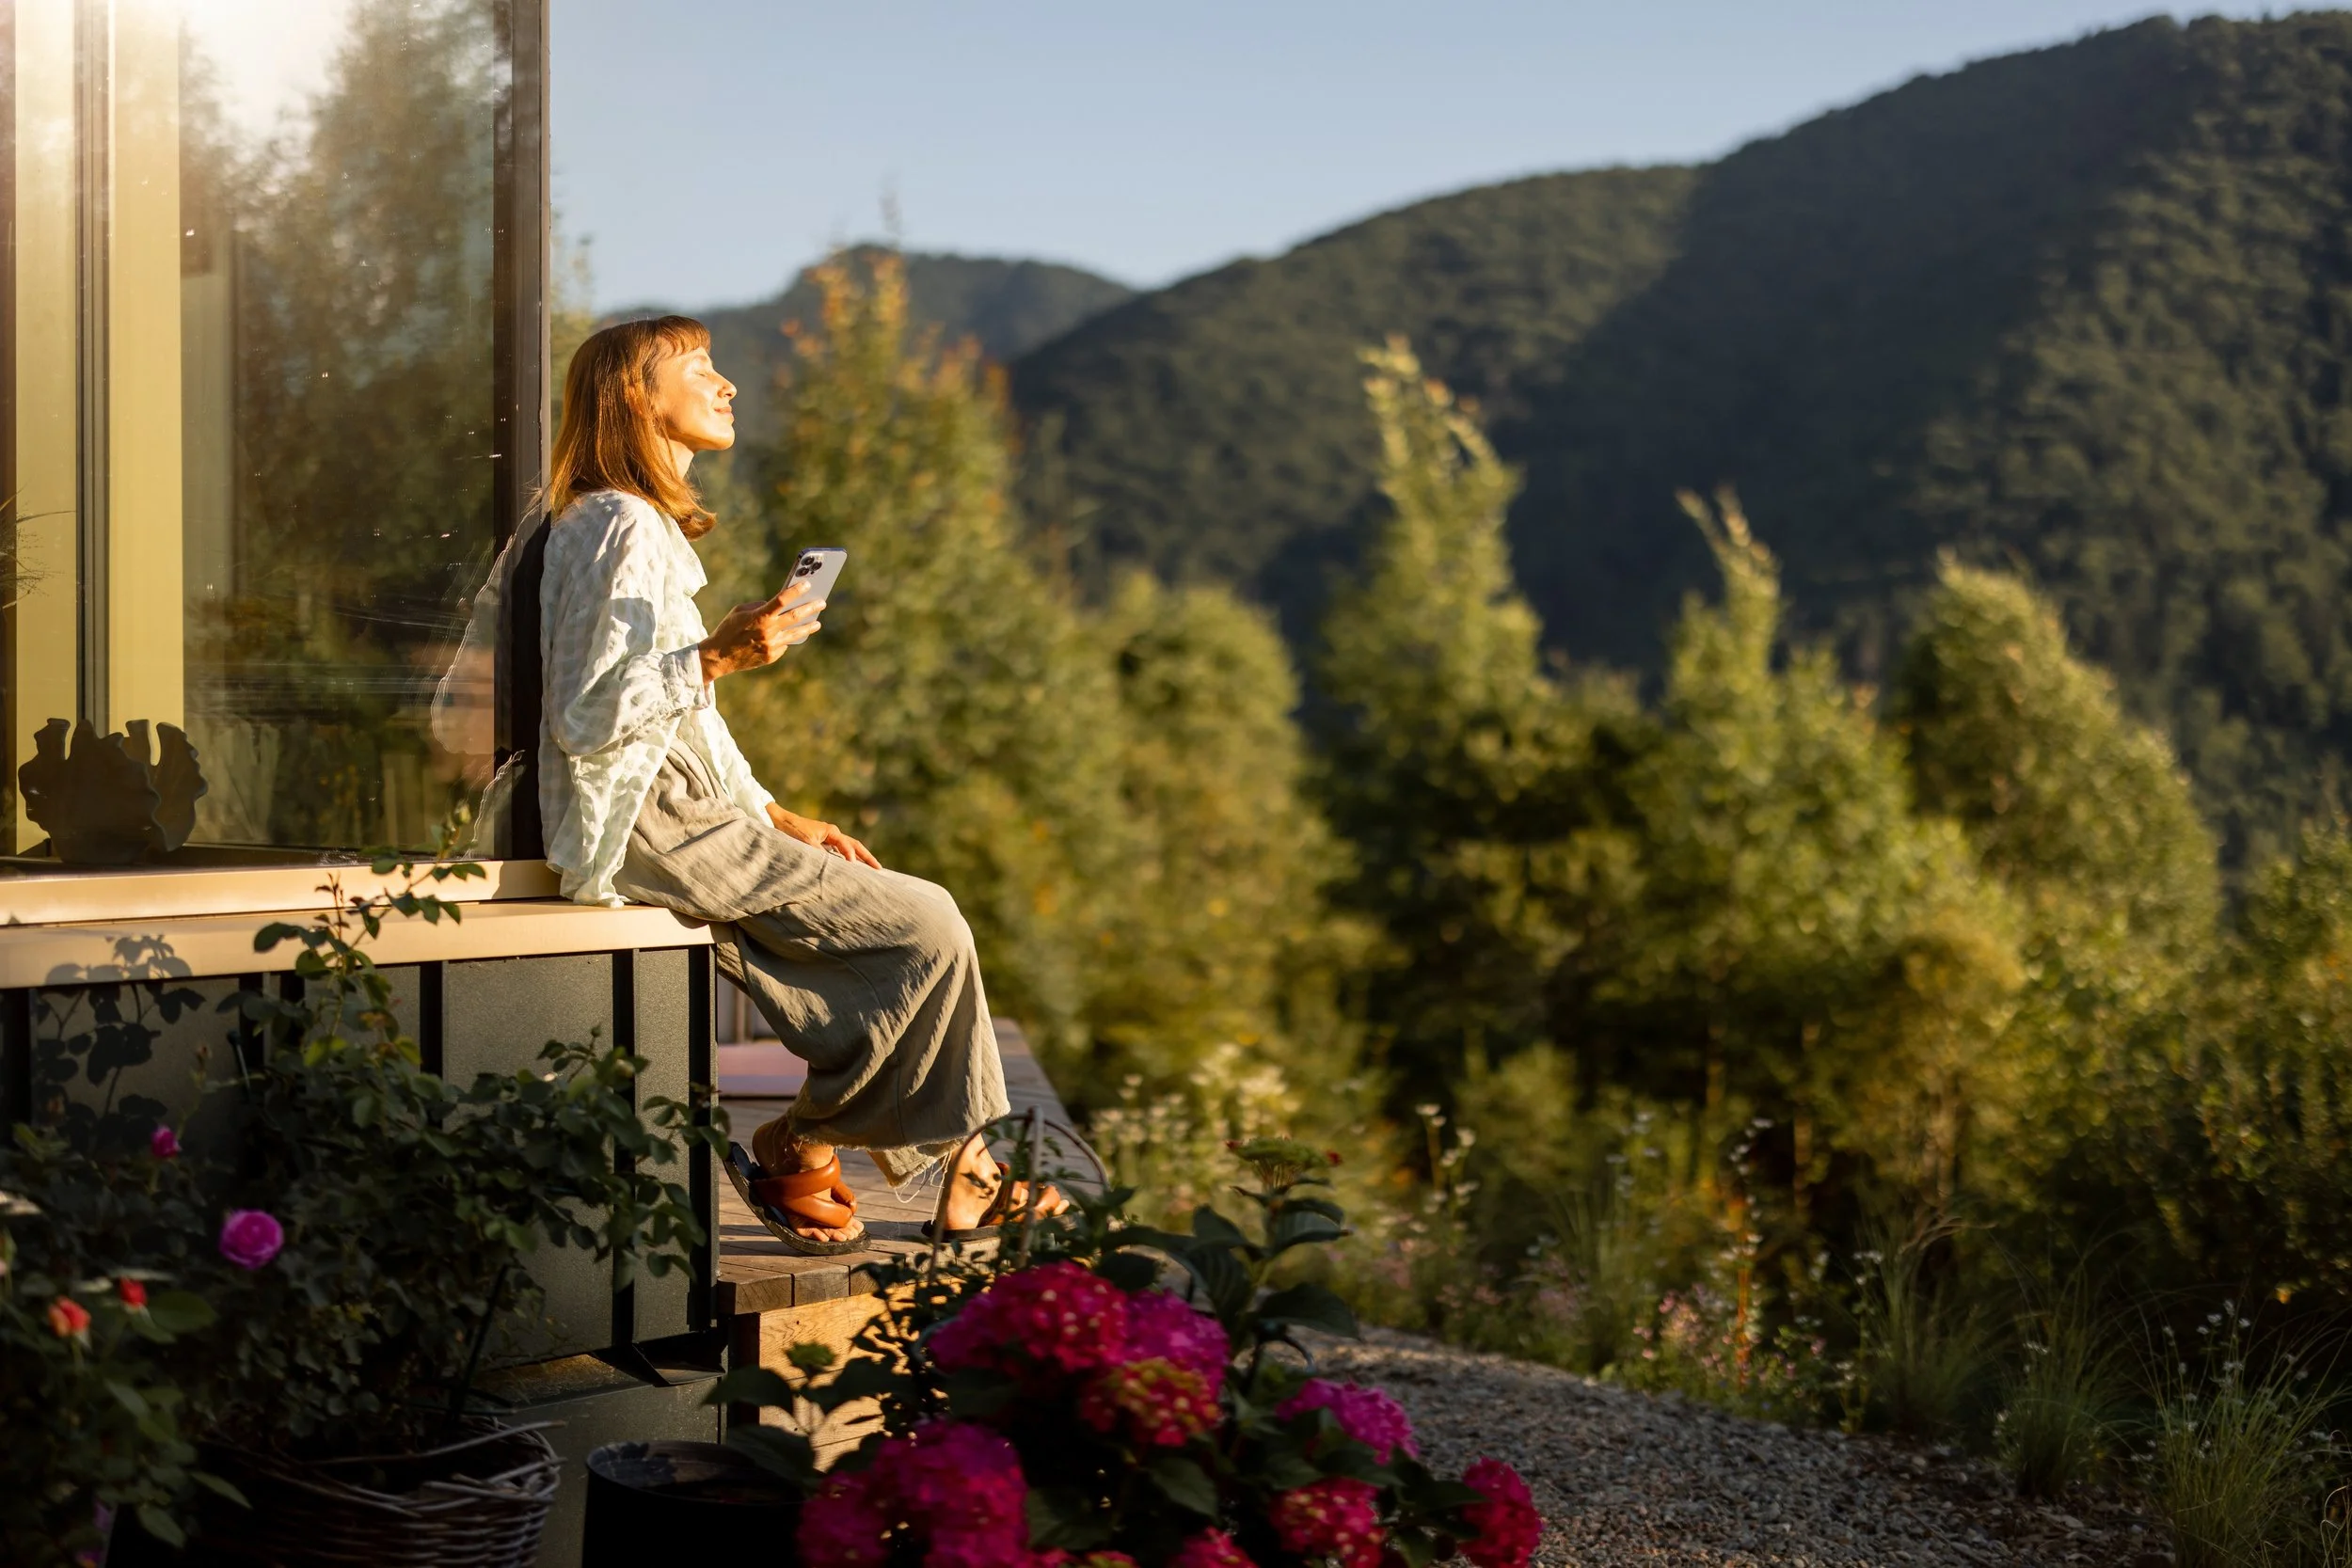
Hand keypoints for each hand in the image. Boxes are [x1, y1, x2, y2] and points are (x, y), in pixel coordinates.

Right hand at [699, 578, 822, 682]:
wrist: (719, 657)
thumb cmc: (728, 629)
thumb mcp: (740, 611)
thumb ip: (760, 607)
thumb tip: (777, 607)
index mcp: (759, 616)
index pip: (782, 600)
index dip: (796, 590)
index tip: (808, 584)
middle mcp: (768, 631)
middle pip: (795, 616)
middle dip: (811, 608)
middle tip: (821, 602)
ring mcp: (771, 645)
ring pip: (796, 634)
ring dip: (808, 627)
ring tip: (816, 623)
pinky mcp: (772, 656)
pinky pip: (783, 644)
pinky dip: (786, 639)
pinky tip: (789, 635)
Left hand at [766, 802, 881, 867]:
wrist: (778, 820)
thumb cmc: (791, 830)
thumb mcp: (806, 843)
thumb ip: (820, 853)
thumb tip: (834, 865)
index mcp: (831, 831)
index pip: (847, 846)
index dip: (852, 857)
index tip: (855, 868)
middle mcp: (832, 833)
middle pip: (855, 846)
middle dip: (867, 857)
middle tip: (879, 869)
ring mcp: (828, 837)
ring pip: (849, 847)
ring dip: (860, 857)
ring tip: (871, 867)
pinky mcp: (822, 842)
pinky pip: (840, 850)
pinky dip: (849, 857)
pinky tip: (851, 865)